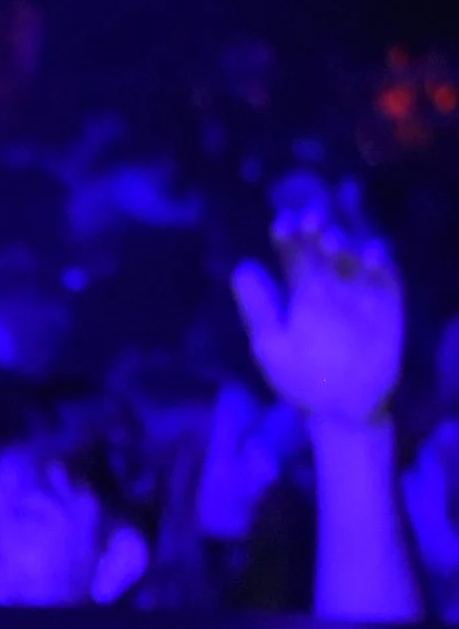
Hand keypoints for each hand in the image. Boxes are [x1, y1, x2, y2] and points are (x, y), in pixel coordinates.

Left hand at [230, 209, 403, 426]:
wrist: (338, 410)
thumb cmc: (300, 378)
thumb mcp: (271, 344)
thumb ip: (258, 308)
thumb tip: (241, 267)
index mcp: (303, 292)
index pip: (294, 256)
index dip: (288, 237)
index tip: (282, 224)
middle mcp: (333, 286)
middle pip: (325, 250)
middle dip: (318, 230)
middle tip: (310, 218)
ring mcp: (362, 294)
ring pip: (355, 259)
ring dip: (346, 245)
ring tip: (331, 240)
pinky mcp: (389, 307)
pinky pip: (388, 281)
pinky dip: (382, 265)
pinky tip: (372, 254)